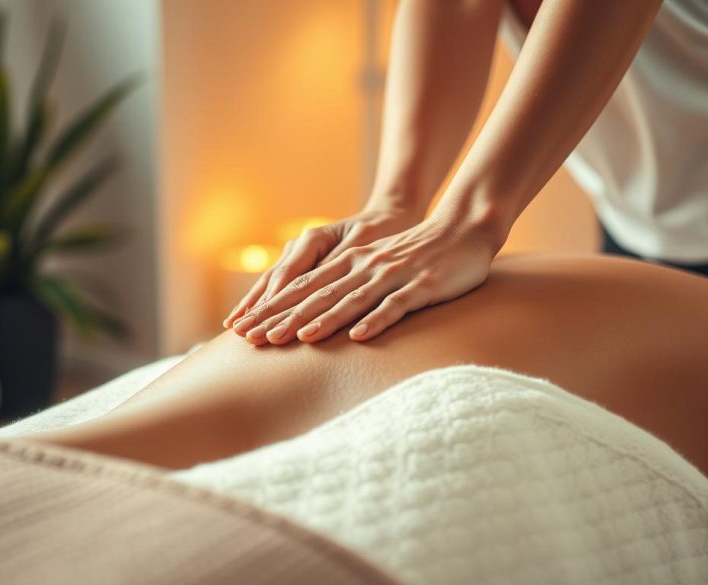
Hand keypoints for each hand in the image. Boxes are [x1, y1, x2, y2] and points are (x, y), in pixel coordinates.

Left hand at [229, 216, 497, 344]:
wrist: (464, 229)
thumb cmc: (419, 252)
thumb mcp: (376, 264)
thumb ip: (347, 283)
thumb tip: (313, 312)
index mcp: (351, 262)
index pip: (302, 287)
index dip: (272, 307)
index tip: (243, 329)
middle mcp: (365, 266)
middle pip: (318, 295)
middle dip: (284, 317)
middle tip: (254, 339)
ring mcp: (393, 275)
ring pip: (351, 299)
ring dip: (324, 319)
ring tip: (297, 338)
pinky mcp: (421, 285)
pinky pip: (396, 304)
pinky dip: (377, 319)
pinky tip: (359, 336)